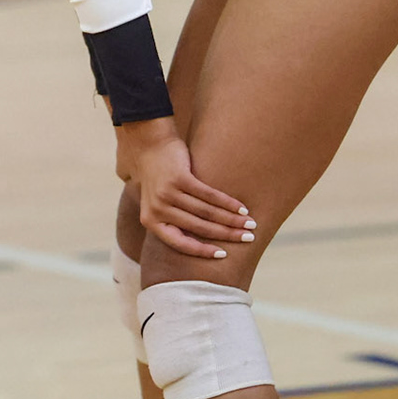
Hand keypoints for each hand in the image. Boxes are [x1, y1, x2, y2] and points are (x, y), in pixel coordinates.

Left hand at [114, 117, 254, 259]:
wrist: (147, 144)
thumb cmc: (156, 177)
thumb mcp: (157, 203)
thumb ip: (171, 220)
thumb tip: (200, 241)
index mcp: (150, 221)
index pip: (180, 244)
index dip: (203, 251)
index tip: (224, 255)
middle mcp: (158, 210)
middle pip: (199, 228)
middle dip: (227, 234)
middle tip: (249, 238)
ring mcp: (168, 194)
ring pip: (206, 212)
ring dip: (232, 220)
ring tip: (250, 224)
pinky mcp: (179, 178)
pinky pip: (208, 195)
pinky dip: (227, 203)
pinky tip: (241, 208)